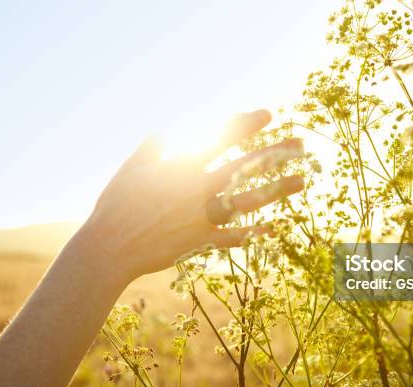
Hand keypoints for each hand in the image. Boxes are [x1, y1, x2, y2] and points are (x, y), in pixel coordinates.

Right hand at [78, 109, 303, 281]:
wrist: (110, 247)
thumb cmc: (116, 204)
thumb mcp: (131, 168)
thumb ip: (152, 147)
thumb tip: (165, 130)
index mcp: (182, 166)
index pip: (221, 139)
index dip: (246, 124)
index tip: (268, 113)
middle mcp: (198, 189)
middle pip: (245, 167)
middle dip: (275, 154)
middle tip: (300, 145)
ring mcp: (203, 215)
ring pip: (249, 200)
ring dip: (277, 190)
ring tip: (302, 181)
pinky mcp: (201, 240)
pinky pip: (233, 237)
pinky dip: (254, 233)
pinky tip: (275, 228)